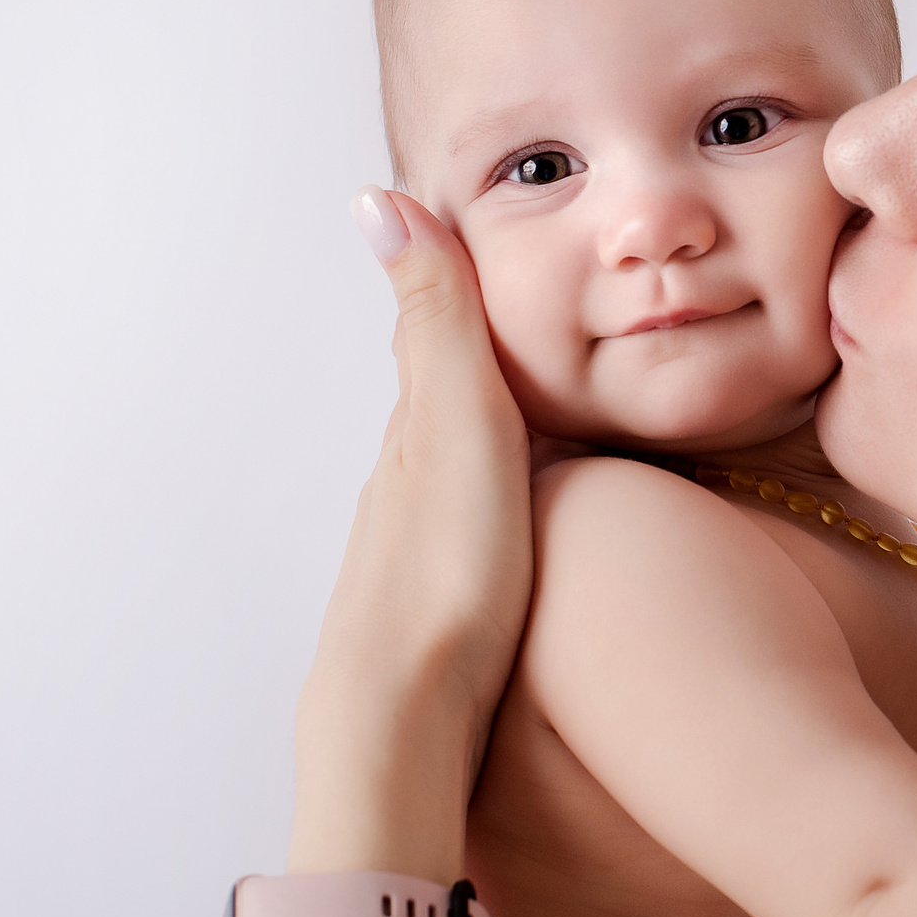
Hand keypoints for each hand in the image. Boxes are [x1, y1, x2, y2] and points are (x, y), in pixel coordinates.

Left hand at [289, 187, 534, 878]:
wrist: (400, 720)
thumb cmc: (443, 572)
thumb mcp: (456, 423)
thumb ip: (438, 319)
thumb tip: (377, 196)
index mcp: (418, 429)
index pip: (444, 338)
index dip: (469, 287)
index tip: (497, 234)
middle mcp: (407, 483)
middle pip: (446, 404)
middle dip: (478, 358)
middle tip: (528, 308)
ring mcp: (419, 549)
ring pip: (459, 471)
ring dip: (491, 436)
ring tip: (539, 410)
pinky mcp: (441, 607)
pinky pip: (474, 527)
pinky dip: (499, 499)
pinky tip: (524, 520)